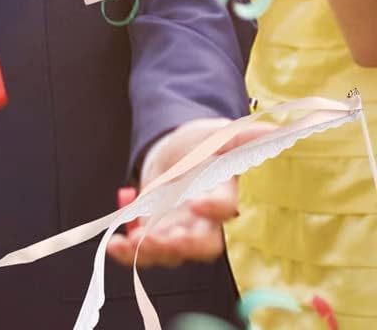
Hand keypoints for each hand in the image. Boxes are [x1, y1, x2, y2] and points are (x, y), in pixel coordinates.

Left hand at [106, 117, 276, 268]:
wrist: (174, 151)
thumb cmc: (201, 144)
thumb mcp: (218, 134)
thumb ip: (241, 136)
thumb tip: (271, 131)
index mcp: (222, 193)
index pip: (225, 208)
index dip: (214, 208)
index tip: (197, 203)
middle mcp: (204, 220)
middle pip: (201, 244)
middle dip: (184, 245)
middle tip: (164, 239)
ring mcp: (178, 229)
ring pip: (172, 252)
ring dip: (152, 251)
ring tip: (133, 242)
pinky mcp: (154, 232)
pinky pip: (144, 251)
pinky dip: (128, 254)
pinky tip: (113, 246)